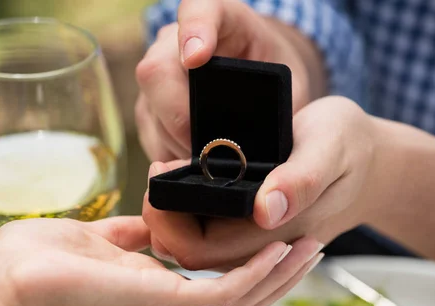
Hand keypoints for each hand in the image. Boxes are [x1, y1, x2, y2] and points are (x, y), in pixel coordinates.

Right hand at [135, 0, 325, 160]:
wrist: (257, 77)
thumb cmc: (273, 78)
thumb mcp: (286, 84)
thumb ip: (275, 104)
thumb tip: (259, 144)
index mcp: (222, 18)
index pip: (199, 10)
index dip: (194, 31)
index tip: (197, 57)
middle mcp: (177, 40)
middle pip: (156, 71)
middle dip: (180, 118)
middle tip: (209, 148)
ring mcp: (158, 73)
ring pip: (148, 109)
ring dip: (175, 143)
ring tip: (207, 160)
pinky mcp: (148, 105)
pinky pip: (148, 133)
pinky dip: (169, 154)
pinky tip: (193, 162)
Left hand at [144, 96, 376, 269]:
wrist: (367, 161)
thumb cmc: (349, 148)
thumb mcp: (331, 149)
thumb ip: (302, 180)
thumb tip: (266, 211)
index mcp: (271, 235)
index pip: (199, 251)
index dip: (169, 222)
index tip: (161, 174)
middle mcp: (257, 245)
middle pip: (188, 250)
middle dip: (162, 216)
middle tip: (160, 168)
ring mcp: (253, 236)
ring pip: (195, 240)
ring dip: (172, 212)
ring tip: (167, 168)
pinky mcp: (250, 222)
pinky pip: (207, 224)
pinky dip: (186, 206)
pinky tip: (182, 175)